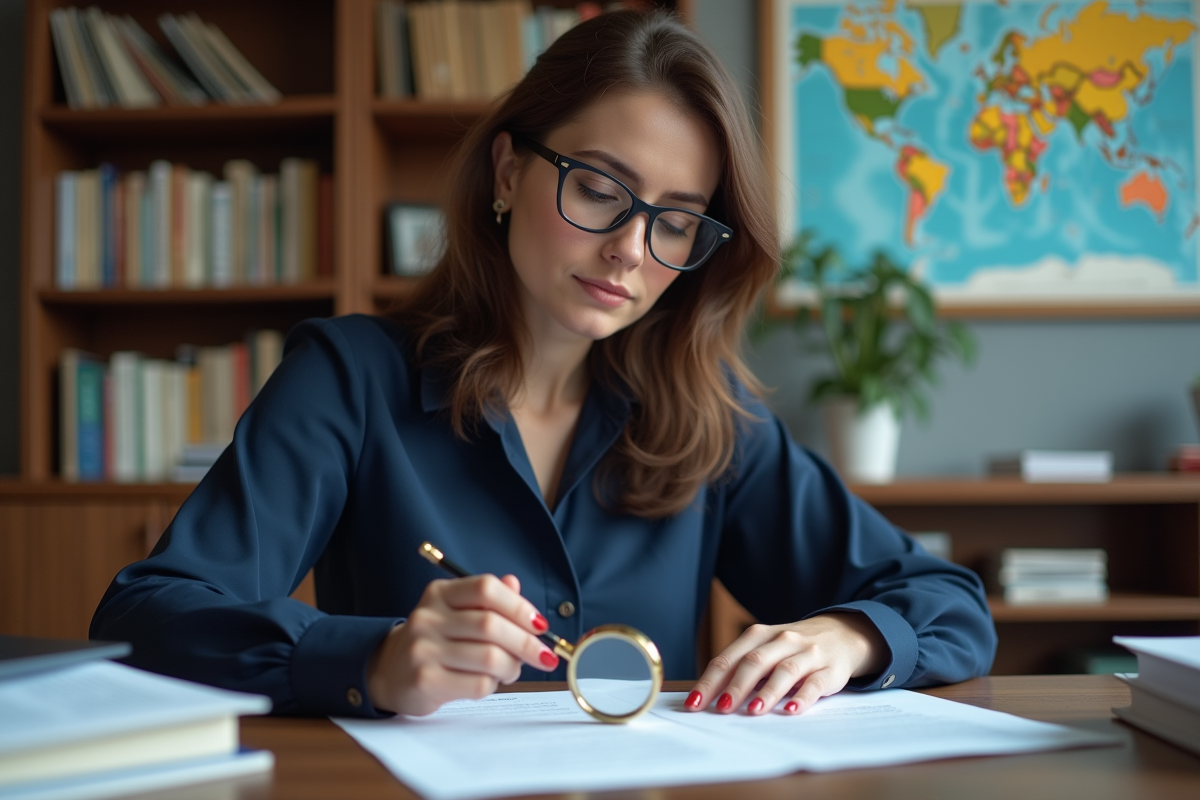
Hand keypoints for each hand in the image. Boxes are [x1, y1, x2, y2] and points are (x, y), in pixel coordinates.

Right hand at [366, 573, 557, 715]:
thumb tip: (515, 584)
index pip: (486, 588)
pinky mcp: (425, 681)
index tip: (540, 625)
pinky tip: (486, 682)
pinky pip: (478, 684)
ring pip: (490, 657)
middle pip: (492, 625)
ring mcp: (424, 649)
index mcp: (440, 594)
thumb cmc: (434, 641)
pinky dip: (492, 685)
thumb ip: (486, 599)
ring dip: (511, 667)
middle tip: (543, 656)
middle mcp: (428, 617)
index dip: (519, 606)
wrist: (388, 672)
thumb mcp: (455, 612)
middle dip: (527, 643)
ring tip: (511, 670)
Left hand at [685, 612, 887, 715]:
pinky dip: (802, 696)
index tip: (695, 703)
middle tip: (722, 708)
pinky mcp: (830, 669)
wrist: (842, 633)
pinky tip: (791, 710)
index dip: (710, 681)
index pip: (729, 658)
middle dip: (736, 686)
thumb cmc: (793, 647)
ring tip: (754, 711)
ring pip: (784, 670)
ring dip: (767, 691)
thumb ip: (742, 667)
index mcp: (759, 634)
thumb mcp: (766, 648)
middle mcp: (782, 639)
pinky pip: (815, 683)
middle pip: (754, 662)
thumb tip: (710, 697)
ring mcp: (807, 653)